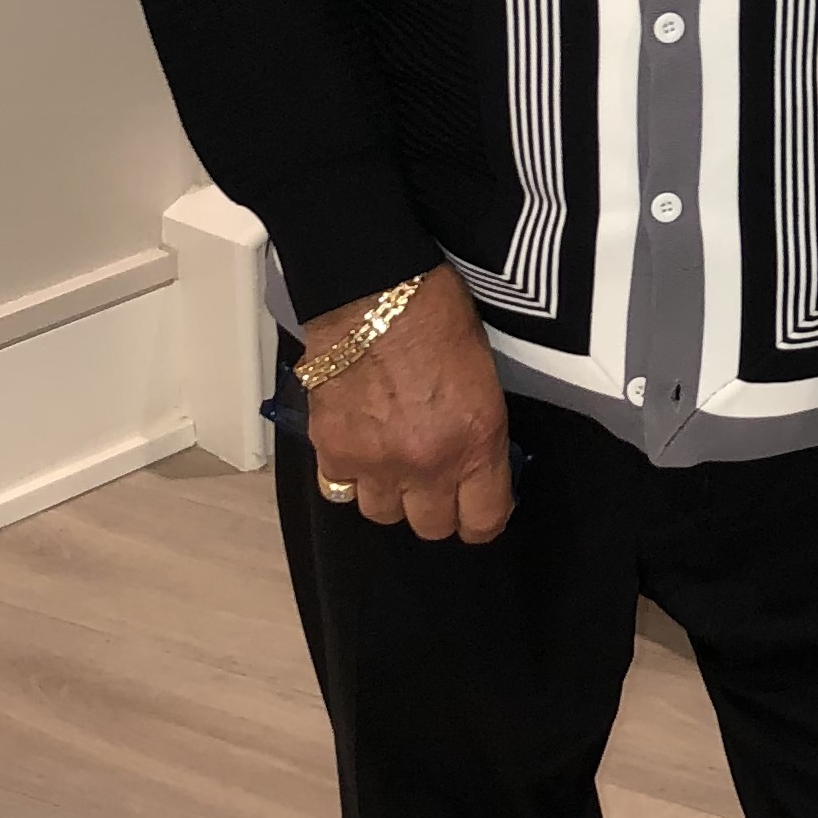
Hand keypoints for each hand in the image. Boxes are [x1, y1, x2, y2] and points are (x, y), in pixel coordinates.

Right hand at [299, 267, 513, 540]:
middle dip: (435, 506)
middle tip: (432, 478)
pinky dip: (349, 474)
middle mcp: (428, 464)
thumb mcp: (485, 380)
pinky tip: (358, 446)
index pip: (484, 520)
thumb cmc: (437, 316)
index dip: (481, 519)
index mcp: (476, 442)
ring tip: (390, 460)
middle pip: (431, 527)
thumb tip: (474, 464)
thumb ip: (478, 434)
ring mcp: (376, 463)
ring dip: (389, 494)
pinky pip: (341, 488)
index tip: (476, 509)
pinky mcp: (332, 451)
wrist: (372, 290)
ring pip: (383, 514)